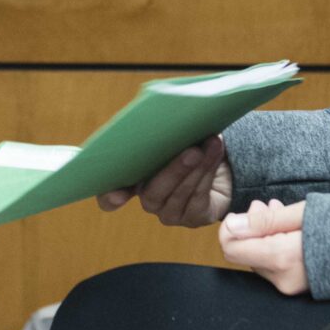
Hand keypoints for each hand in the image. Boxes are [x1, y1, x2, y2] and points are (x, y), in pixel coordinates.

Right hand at [96, 135, 231, 227]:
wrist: (219, 165)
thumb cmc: (187, 145)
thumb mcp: (171, 137)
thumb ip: (159, 131)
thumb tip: (164, 112)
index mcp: (132, 181)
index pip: (109, 198)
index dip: (110, 197)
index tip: (118, 195)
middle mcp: (149, 201)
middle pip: (153, 194)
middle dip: (174, 171)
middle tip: (192, 150)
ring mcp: (170, 213)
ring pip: (180, 193)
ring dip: (198, 167)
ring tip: (211, 144)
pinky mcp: (194, 218)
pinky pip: (199, 197)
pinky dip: (209, 172)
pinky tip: (215, 152)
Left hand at [219, 199, 307, 294]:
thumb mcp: (301, 214)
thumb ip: (264, 221)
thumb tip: (231, 225)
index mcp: (281, 257)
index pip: (231, 249)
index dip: (230, 228)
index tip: (244, 213)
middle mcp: (281, 278)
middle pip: (245, 253)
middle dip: (252, 228)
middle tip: (270, 207)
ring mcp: (289, 286)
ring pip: (258, 258)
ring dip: (264, 236)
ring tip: (282, 216)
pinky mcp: (295, 288)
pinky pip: (272, 266)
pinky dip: (275, 248)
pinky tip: (289, 232)